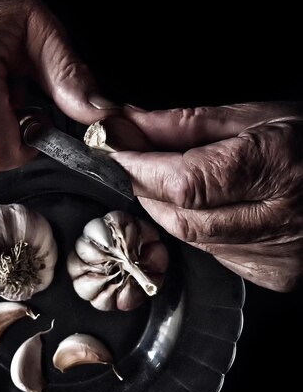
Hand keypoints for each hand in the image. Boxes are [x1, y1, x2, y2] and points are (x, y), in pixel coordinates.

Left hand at [112, 102, 302, 291]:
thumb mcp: (254, 116)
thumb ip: (183, 125)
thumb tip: (124, 126)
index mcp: (276, 167)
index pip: (183, 181)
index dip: (138, 168)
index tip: (112, 150)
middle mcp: (279, 220)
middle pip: (180, 217)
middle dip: (147, 189)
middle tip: (138, 162)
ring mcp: (277, 256)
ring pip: (192, 238)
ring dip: (170, 209)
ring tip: (179, 180)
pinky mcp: (274, 275)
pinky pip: (214, 253)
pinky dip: (198, 229)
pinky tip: (214, 207)